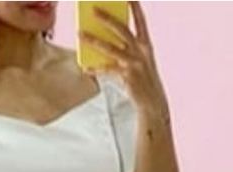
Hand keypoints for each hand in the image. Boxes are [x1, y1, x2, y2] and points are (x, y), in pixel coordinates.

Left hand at [80, 2, 168, 118]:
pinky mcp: (127, 76)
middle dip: (106, 18)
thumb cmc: (143, 80)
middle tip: (92, 9)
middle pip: (122, 29)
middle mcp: (141, 50)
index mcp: (146, 44)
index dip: (134, 6)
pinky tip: (86, 68)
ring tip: (80, 34)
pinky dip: (95, 69)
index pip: (140, 19)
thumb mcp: (140, 60)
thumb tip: (105, 39)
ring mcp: (134, 63)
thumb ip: (127, 48)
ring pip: (110, 48)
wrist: (153, 102)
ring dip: (93, 40)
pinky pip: (107, 70)